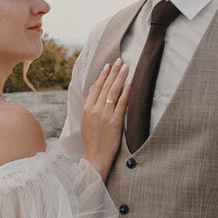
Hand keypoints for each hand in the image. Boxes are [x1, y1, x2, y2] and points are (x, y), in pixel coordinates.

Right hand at [78, 59, 131, 173]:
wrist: (95, 157)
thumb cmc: (92, 141)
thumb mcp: (86, 122)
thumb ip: (90, 108)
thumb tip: (95, 93)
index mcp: (87, 109)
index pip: (96, 88)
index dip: (102, 76)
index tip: (108, 66)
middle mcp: (95, 110)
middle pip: (105, 87)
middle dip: (113, 72)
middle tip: (119, 60)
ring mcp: (105, 115)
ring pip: (113, 92)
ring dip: (120, 77)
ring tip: (125, 67)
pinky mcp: (115, 122)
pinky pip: (122, 103)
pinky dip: (127, 91)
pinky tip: (130, 82)